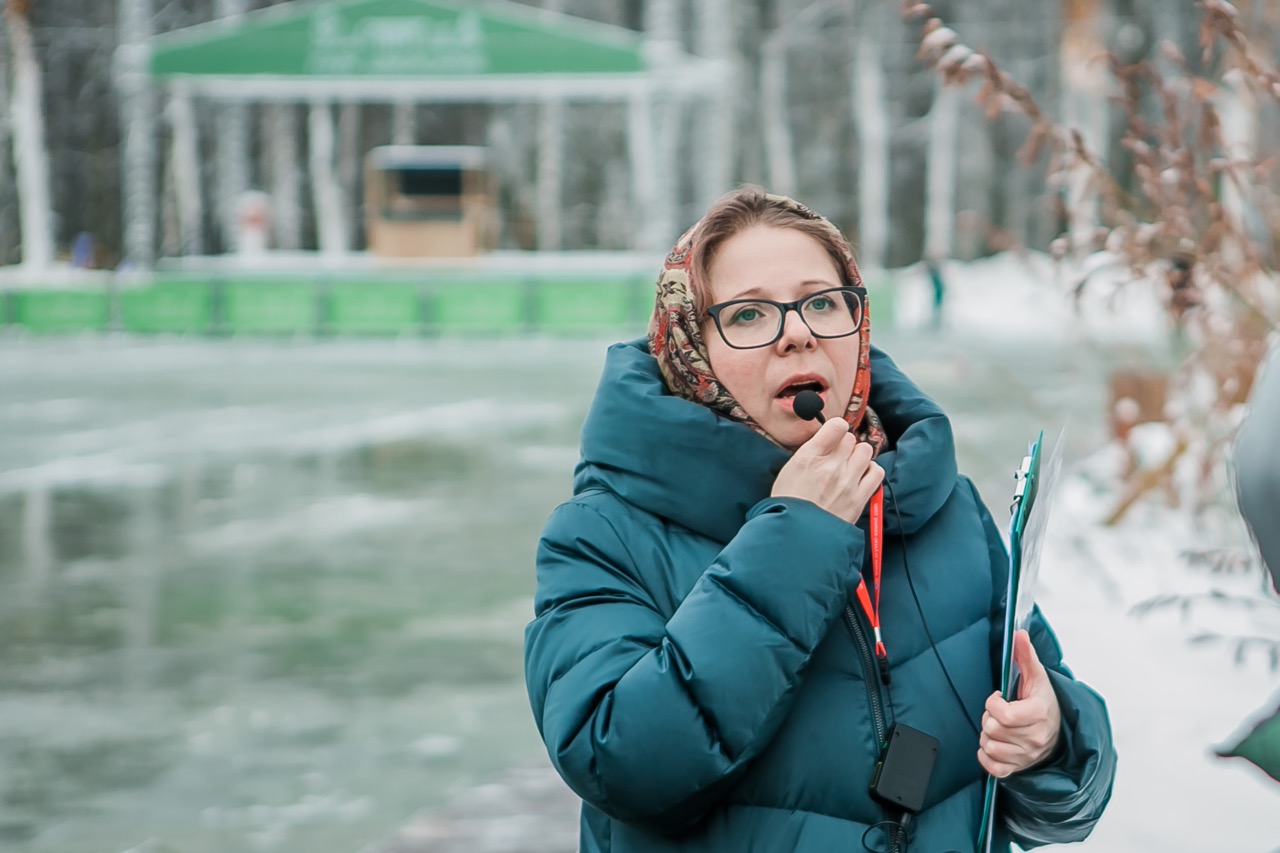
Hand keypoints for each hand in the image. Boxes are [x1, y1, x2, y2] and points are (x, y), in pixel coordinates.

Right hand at [771, 417, 883, 524]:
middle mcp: (831, 466)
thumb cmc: (788, 504)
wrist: (797, 535)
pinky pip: (876, 472)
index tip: (832, 436)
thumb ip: (809, 452)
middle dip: (844, 445)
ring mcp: (848, 482)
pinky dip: (870, 470)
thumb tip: (826, 440)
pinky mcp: (859, 498)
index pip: (837, 425)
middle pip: (851, 438)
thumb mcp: (788, 471)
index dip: (836, 429)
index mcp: (809, 457)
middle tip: (837, 456)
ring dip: (858, 455)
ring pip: (865, 451)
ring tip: (849, 466)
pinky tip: (860, 477)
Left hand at [978, 629, 1061, 777]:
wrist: (1058, 730)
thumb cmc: (1043, 701)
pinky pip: (993, 768)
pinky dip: (987, 756)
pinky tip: (993, 744)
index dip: (993, 704)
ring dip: (987, 736)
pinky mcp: (1019, 768)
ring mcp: (1027, 755)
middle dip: (988, 717)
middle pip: (993, 729)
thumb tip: (1018, 634)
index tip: (998, 698)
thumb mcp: (1036, 676)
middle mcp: (1035, 738)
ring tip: (998, 727)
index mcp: (1039, 714)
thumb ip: (1026, 655)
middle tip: (998, 712)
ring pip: (990, 747)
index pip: (1005, 715)